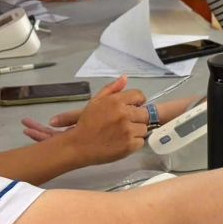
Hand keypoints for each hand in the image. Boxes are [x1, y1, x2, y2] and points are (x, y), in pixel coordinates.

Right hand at [22, 77, 149, 163]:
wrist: (78, 146)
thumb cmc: (86, 124)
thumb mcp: (96, 102)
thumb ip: (111, 89)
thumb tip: (125, 77)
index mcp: (116, 101)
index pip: (139, 95)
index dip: (138, 102)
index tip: (133, 108)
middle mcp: (124, 114)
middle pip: (144, 113)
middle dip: (137, 117)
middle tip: (127, 123)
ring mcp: (128, 130)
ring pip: (144, 128)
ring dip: (136, 131)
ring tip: (122, 134)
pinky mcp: (129, 145)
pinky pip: (141, 141)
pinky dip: (134, 143)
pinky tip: (122, 142)